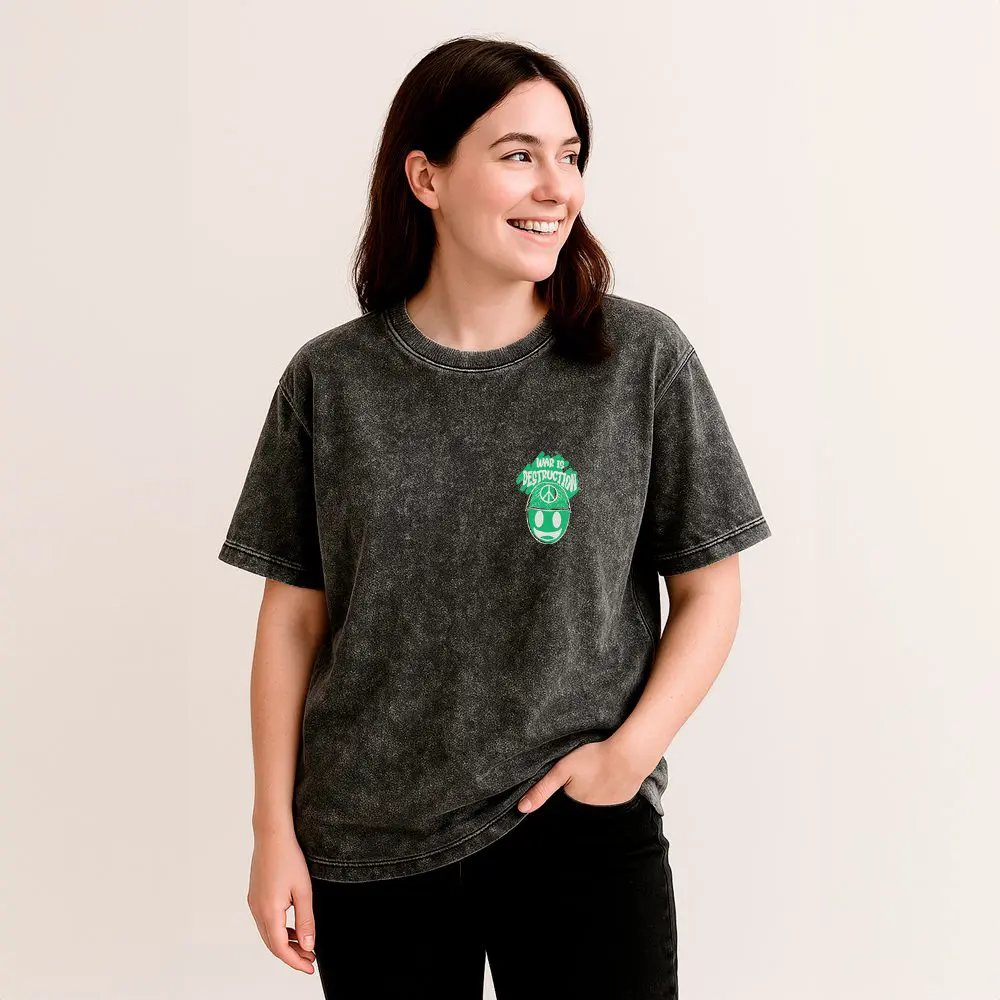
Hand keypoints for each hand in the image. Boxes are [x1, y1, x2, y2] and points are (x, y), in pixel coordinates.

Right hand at [247, 827, 316, 973]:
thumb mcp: (303, 890)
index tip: (310, 967)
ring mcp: (254, 903)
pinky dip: (278, 930)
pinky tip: (292, 928)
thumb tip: (307, 946)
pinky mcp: (255, 896)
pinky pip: (265, 921)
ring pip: (268, 934)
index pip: (280, 948)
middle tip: (310, 959)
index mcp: (269, 911)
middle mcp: (257, 910)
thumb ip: (305, 920)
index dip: (295, 962)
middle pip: (272, 944)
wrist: (271, 834)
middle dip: (291, 955)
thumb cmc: (289, 858)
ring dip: (285, 943)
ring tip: (304, 946)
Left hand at [517, 739, 642, 812]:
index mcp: (575, 803)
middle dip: (581, 787)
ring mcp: (610, 808)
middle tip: (587, 768)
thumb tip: (521, 809)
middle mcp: (592, 811)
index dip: (567, 784)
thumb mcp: (561, 769)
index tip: (573, 773)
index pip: (565, 798)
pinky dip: (611, 787)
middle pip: (581, 798)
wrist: (629, 755)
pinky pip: (613, 796)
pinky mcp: (625, 801)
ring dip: (597, 787)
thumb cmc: (594, 758)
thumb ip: (541, 789)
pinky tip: (613, 773)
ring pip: (597, 798)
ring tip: (600, 770)